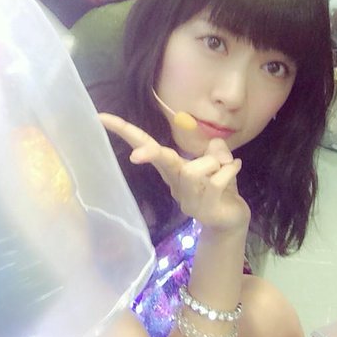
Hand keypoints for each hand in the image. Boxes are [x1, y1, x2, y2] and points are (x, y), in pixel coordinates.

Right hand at [99, 113, 250, 232]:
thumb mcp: (218, 160)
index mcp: (171, 168)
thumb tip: (215, 147)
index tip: (101, 117)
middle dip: (149, 154)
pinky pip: (216, 181)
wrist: (230, 219)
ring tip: (224, 166)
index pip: (145, 145)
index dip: (125, 131)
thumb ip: (215, 149)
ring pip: (193, 170)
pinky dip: (230, 170)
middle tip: (135, 156)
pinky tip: (235, 169)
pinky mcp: (204, 209)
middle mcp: (175, 182)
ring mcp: (187, 198)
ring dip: (214, 162)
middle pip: (160, 161)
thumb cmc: (220, 186)